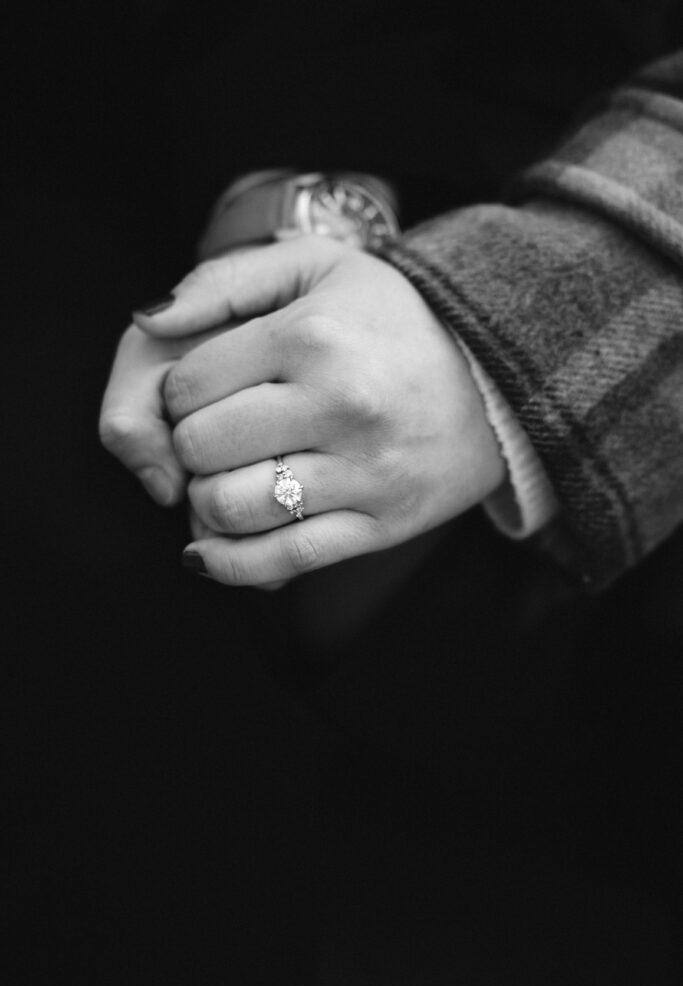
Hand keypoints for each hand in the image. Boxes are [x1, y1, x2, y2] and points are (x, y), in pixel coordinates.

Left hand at [125, 236, 505, 585]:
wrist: (496, 377)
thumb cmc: (393, 319)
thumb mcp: (317, 266)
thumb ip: (224, 282)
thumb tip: (146, 320)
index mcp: (312, 336)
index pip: (187, 385)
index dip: (178, 395)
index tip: (205, 395)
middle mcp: (339, 404)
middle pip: (200, 448)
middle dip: (190, 448)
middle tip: (215, 439)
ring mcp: (363, 471)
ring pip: (231, 508)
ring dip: (207, 502)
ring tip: (225, 481)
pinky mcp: (380, 524)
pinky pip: (282, 560)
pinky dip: (229, 563)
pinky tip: (208, 550)